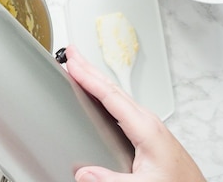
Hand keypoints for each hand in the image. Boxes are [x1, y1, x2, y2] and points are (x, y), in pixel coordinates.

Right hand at [64, 46, 205, 181]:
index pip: (110, 96)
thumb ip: (111, 178)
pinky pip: (122, 104)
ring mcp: (150, 125)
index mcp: (145, 129)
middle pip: (113, 88)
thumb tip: (83, 172)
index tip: (72, 64)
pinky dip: (106, 92)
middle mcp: (148, 122)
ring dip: (97, 78)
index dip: (88, 78)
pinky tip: (99, 94)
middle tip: (73, 52)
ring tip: (80, 67)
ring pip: (118, 94)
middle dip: (90, 68)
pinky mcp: (149, 132)